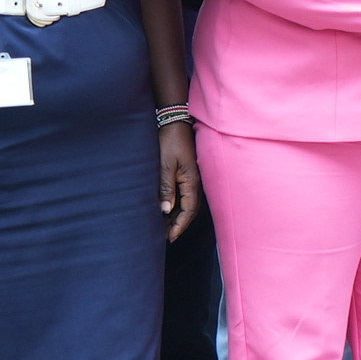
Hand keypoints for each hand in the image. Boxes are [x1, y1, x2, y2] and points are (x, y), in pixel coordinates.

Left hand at [157, 122, 203, 240]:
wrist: (176, 121)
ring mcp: (192, 178)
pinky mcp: (188, 174)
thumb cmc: (171, 141)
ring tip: (167, 227)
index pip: (188, 211)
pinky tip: (170, 209)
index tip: (170, 237)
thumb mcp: (166, 165)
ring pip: (189, 204)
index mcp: (191, 182)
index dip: (179, 226)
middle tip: (167, 237)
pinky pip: (186, 195)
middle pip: (191, 210)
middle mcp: (195, 182)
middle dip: (180, 225)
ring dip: (179, 216)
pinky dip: (179, 206)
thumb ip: (166, 188)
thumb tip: (165, 210)